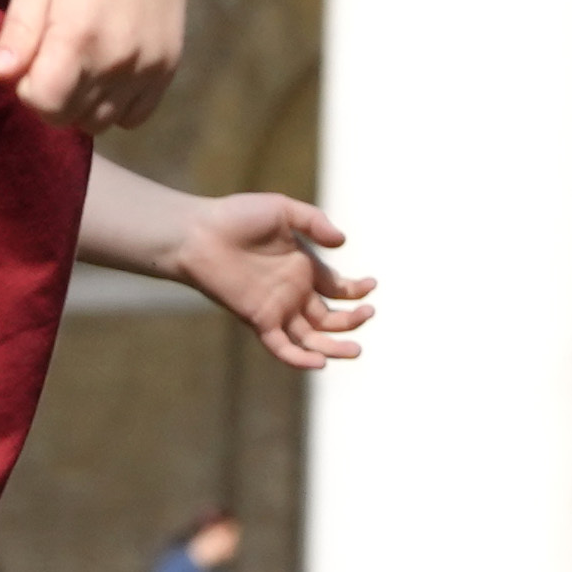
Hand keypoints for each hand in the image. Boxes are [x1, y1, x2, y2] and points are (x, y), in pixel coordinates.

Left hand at [0, 0, 195, 130]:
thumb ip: (17, 32)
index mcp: (77, 38)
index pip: (43, 104)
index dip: (28, 87)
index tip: (33, 56)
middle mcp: (116, 61)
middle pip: (68, 118)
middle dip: (51, 96)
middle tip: (55, 55)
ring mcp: (146, 68)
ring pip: (100, 123)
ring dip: (82, 104)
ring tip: (82, 63)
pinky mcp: (167, 68)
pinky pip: (134, 117)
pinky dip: (116, 105)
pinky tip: (109, 71)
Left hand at [161, 190, 371, 371]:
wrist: (199, 232)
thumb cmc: (237, 216)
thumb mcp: (283, 210)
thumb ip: (314, 222)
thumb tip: (342, 242)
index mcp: (302, 267)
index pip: (336, 288)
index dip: (356, 291)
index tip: (372, 286)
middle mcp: (293, 292)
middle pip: (329, 318)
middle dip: (352, 319)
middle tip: (370, 313)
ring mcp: (277, 308)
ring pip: (311, 338)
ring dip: (334, 346)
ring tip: (356, 349)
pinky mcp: (259, 319)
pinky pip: (282, 347)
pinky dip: (300, 358)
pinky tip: (320, 362)